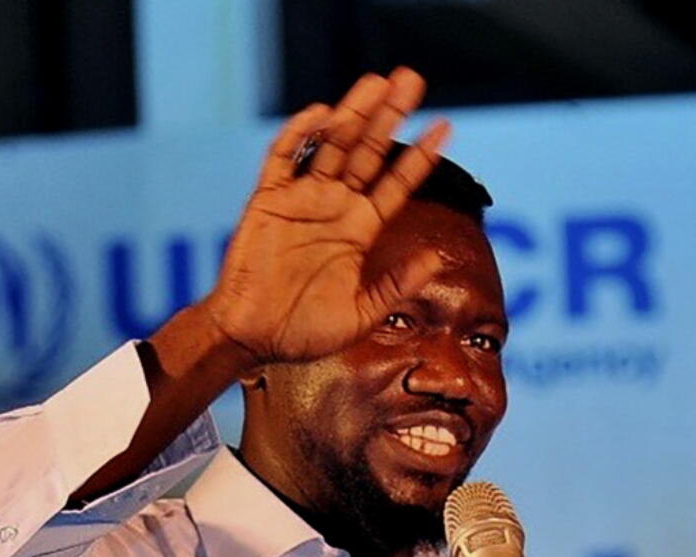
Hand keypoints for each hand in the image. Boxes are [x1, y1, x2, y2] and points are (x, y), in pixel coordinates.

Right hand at [200, 66, 451, 367]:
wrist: (249, 339)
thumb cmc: (301, 334)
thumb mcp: (359, 316)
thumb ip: (394, 286)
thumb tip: (434, 258)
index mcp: (357, 232)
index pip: (395, 184)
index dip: (420, 157)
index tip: (446, 127)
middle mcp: (333, 209)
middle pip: (367, 152)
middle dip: (390, 116)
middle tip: (412, 79)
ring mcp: (301, 201)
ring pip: (331, 145)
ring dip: (353, 113)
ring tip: (377, 83)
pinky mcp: (268, 201)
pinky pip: (283, 159)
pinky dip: (300, 135)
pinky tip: (323, 115)